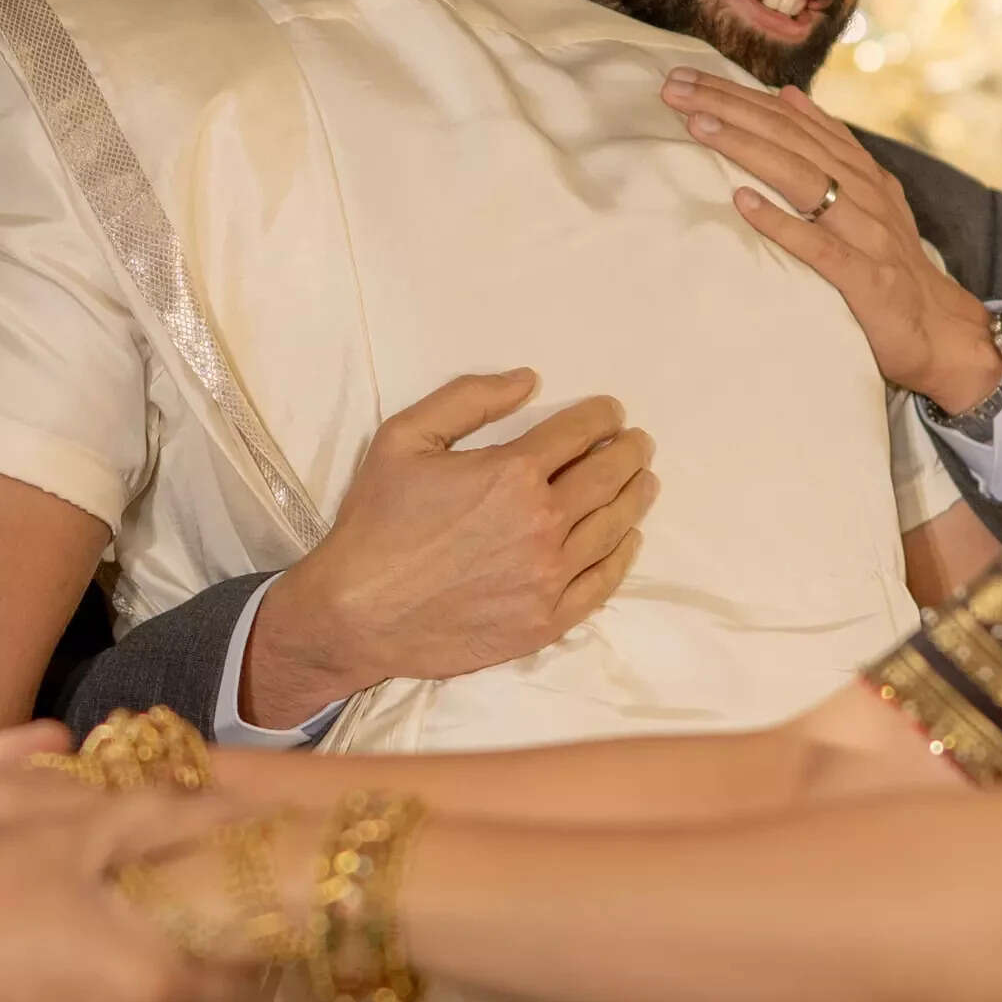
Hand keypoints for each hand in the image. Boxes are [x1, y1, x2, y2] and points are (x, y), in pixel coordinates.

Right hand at [0, 775, 257, 1001]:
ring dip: (112, 997)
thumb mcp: (62, 832)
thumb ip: (160, 823)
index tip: (211, 899)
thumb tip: (232, 817)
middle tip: (131, 915)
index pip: (247, 972)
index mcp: (155, 982)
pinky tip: (14, 986)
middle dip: (175, 964)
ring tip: (57, 945)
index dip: (238, 932)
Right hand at [243, 370, 657, 724]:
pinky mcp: (547, 620)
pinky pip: (602, 583)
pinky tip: (628, 539)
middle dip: (629, 452)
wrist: (356, 613)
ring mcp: (549, 576)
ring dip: (635, 497)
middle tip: (638, 443)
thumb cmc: (376, 521)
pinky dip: (622, 556)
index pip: (579, 433)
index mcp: (511, 473)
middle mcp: (543, 523)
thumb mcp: (404, 437)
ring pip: (614, 527)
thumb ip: (468, 398)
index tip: (612, 412)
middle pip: (608, 477)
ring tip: (645, 481)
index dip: (602, 416)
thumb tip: (529, 380)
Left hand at [660, 70, 1001, 412]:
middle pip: (789, 139)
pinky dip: (781, 221)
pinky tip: (743, 202)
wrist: (942, 332)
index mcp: (860, 171)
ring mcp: (866, 234)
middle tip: (675, 88)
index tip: (686, 77)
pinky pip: (818, 246)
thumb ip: (829, 147)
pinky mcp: (865, 279)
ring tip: (699, 126)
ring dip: (748, 148)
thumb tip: (786, 96)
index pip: (791, 121)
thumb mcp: (866, 196)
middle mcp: (864, 193)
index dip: (739, 95)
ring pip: (802, 178)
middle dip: (730, 108)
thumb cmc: (890, 265)